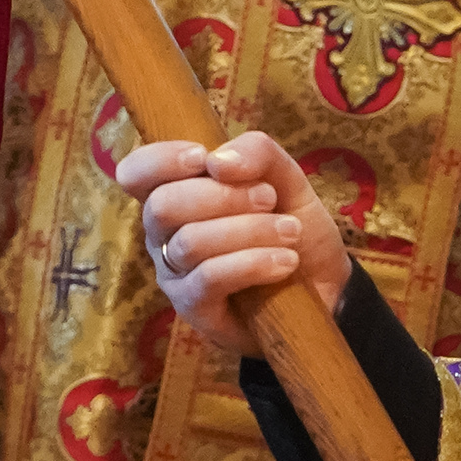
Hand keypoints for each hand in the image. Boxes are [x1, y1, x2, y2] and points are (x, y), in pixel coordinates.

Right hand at [114, 130, 348, 360]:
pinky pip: (209, 278)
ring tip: (290, 231)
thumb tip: (216, 162)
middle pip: (162, 206)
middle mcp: (163, 234)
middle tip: (269, 198)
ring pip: (190, 242)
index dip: (160, 161)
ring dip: (248, 231)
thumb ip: (256, 152)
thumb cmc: (291, 226)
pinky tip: (285, 261)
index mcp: (173, 193)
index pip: (136, 173)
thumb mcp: (285, 177)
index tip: (203, 158)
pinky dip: (252, 263)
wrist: (324, 286)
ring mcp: (174, 273)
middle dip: (222, 196)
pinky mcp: (192, 307)